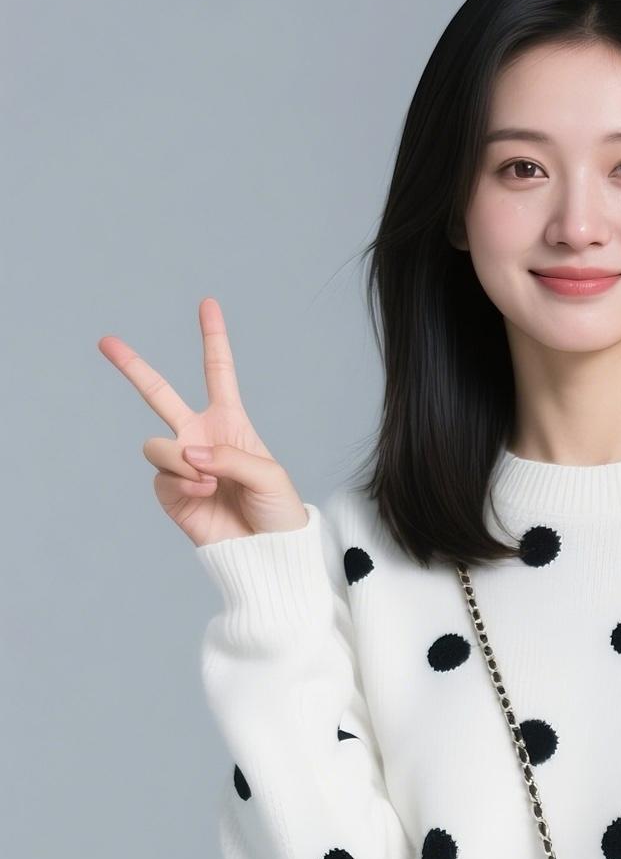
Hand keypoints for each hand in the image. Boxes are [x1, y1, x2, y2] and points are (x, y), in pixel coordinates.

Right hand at [97, 296, 307, 547]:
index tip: (208, 304)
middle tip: (105, 341)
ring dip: (181, 460)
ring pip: (156, 445)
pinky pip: (161, 475)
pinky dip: (183, 482)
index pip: (218, 372)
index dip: (213, 338)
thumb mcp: (268, 474)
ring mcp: (182, 465)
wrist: (269, 554)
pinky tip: (204, 493)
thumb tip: (189, 453)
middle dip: (131, 367)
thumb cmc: (278, 511)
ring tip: (208, 480)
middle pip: (158, 394)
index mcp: (230, 422)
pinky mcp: (171, 493)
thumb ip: (228, 456)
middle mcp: (200, 438)